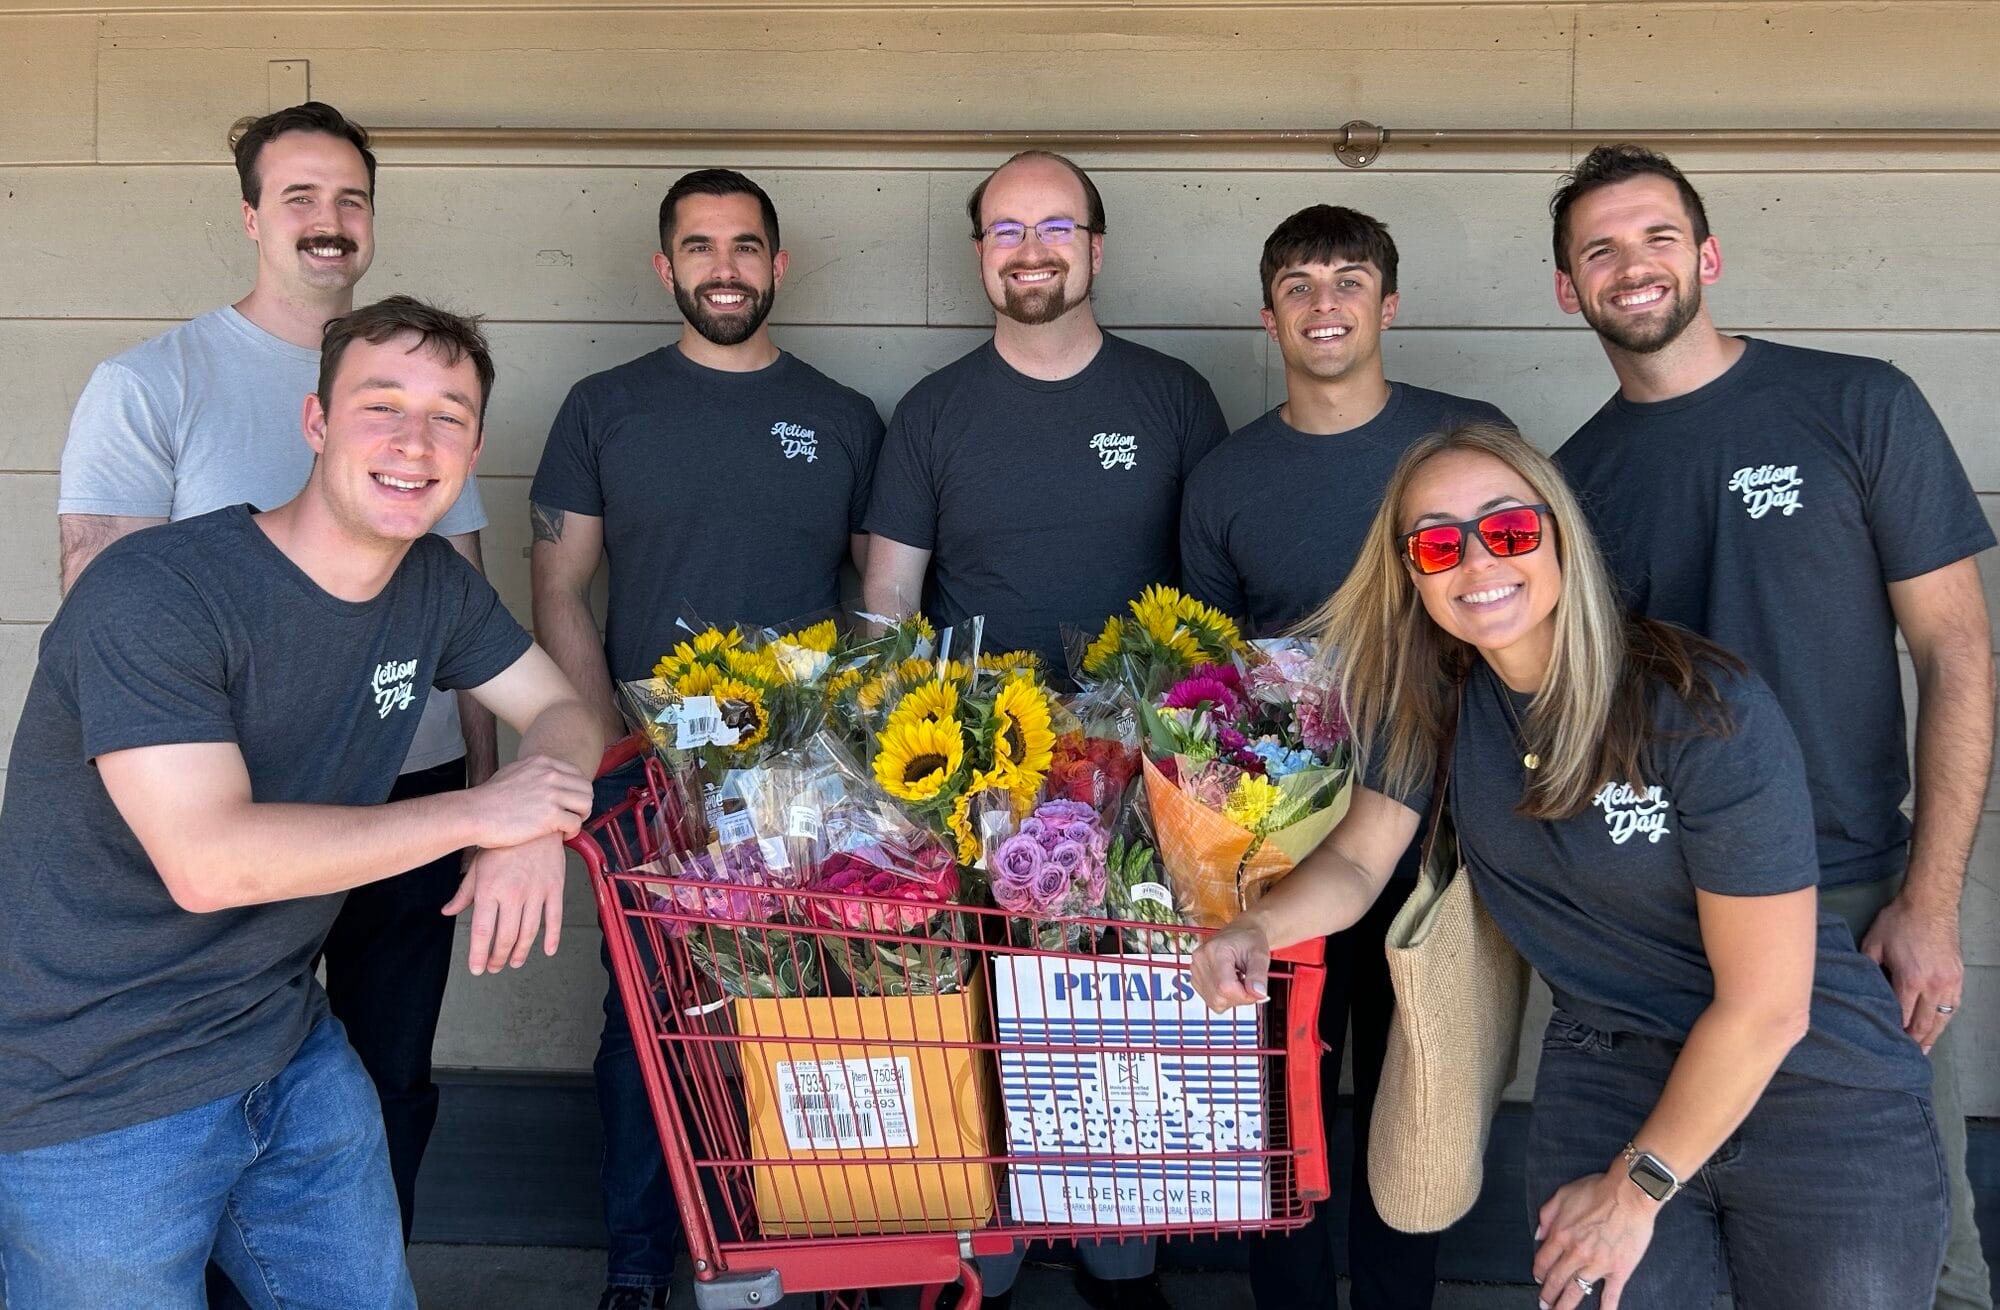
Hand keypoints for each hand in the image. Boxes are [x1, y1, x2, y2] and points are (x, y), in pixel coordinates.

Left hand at [442, 835, 565, 974]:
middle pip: (506, 936)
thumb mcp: (477, 866)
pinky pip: (555, 918)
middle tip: (494, 966)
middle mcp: (513, 893)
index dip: (479, 953)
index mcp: (490, 889)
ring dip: (521, 952)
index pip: (482, 930)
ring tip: (515, 962)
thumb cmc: (502, 844)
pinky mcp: (555, 887)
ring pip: (529, 931)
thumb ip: (464, 892)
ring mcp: (536, 891)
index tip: (477, 968)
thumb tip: (448, 912)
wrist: (533, 821)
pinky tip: (548, 950)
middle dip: (499, 957)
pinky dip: (553, 937)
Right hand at [461, 753, 592, 848]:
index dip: (576, 791)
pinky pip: (576, 823)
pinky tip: (561, 836)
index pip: (577, 774)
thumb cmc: (489, 799)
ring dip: (580, 817)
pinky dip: (573, 832)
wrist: (474, 814)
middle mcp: (550, 775)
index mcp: (543, 762)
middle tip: (572, 816)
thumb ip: (534, 772)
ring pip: (586, 804)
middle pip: (586, 788)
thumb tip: (546, 778)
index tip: (569, 803)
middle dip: (582, 804)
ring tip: (567, 826)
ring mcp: (551, 794)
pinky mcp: (550, 816)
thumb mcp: (514, 772)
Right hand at [1190, 920, 1270, 1011]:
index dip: (1244, 995)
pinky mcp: (1195, 979)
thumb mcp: (1260, 954)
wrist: (1239, 934)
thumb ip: (1259, 975)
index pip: (1225, 987)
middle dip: (1239, 997)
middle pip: (1219, 997)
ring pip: (1215, 1002)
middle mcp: (1200, 960)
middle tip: (1250, 984)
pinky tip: (1231, 983)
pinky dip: (1224, 997)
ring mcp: (1195, 971)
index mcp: (1215, 950)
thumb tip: (1259, 994)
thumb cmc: (1249, 941)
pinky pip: (1211, 1000)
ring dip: (1232, 998)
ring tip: (1239, 980)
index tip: (1256, 990)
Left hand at [1533, 1167, 1658, 1309]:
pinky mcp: (1619, 1270)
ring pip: (1577, 1291)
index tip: (1538, 1279)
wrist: (1630, 1194)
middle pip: (1556, 1280)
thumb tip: (1538, 1234)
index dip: (1539, 1272)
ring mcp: (1598, 1264)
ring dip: (1565, 1305)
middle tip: (1544, 1303)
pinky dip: (1606, 1308)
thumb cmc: (1599, 1190)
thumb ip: (1547, 1215)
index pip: (1543, 1261)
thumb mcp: (1563, 1194)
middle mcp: (1576, 1253)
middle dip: (1548, 1294)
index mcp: (1561, 1234)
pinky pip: (1611, 1294)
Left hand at [1860, 891, 1962, 1053]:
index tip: (1886, 1043)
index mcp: (1910, 980)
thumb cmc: (1898, 922)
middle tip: (1905, 1055)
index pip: (1901, 1017)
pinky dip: (1945, 1020)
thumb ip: (1867, 970)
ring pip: (1942, 1019)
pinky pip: (1954, 1006)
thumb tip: (1862, 989)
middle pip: (1923, 1024)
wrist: (1930, 904)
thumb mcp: (1872, 944)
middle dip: (1913, 1041)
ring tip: (1923, 1049)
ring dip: (1932, 1036)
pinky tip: (1938, 1027)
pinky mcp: (1958, 976)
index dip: (1894, 1032)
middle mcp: (1933, 985)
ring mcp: (1949, 982)